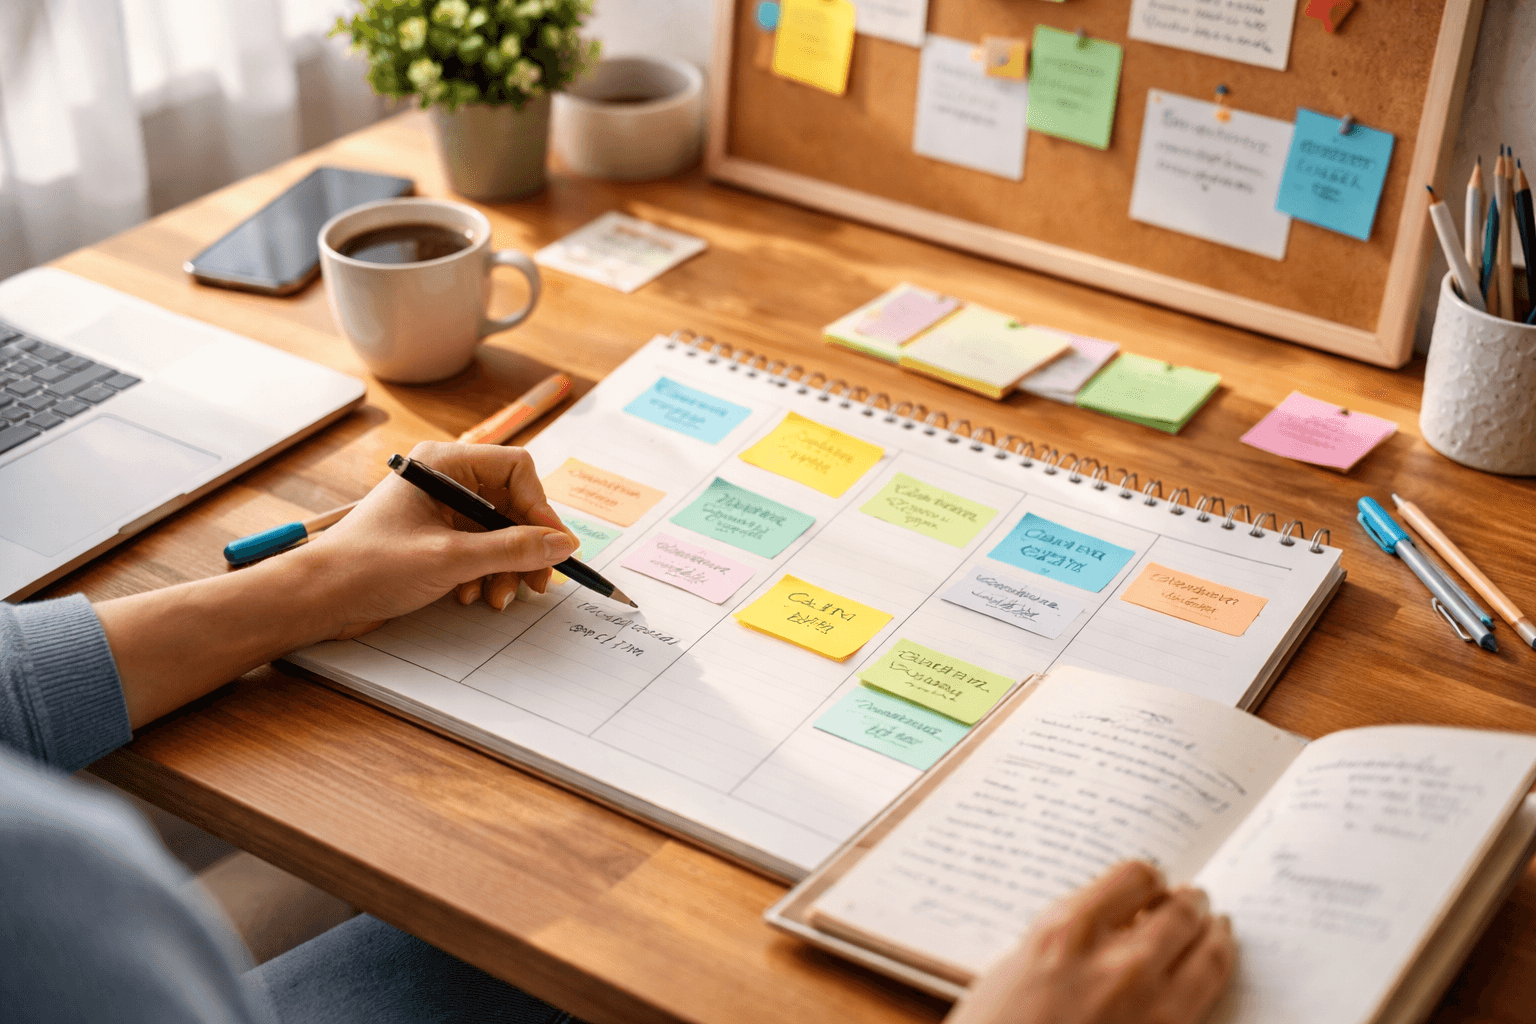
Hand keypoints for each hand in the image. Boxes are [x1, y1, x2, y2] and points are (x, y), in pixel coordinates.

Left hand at [298, 440, 579, 637]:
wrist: (318, 597)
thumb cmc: (369, 565)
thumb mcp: (451, 558)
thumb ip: (513, 549)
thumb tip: (562, 543)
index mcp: (444, 465)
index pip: (516, 470)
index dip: (539, 508)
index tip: (552, 546)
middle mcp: (445, 480)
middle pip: (511, 504)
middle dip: (524, 546)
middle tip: (535, 582)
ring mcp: (440, 510)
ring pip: (498, 531)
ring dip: (505, 567)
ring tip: (497, 597)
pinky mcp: (435, 538)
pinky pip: (479, 549)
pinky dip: (484, 573)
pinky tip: (472, 595)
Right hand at [946, 862, 1233, 1023]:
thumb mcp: (1018, 966)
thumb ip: (1066, 938)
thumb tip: (1108, 923)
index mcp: (1068, 931)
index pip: (1135, 876)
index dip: (1147, 879)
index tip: (1148, 885)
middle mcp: (1116, 961)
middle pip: (1180, 910)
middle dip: (1189, 902)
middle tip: (1193, 899)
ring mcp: (1150, 1006)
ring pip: (1208, 951)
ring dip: (1215, 933)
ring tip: (1216, 926)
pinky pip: (1208, 996)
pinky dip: (1215, 973)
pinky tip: (1213, 965)